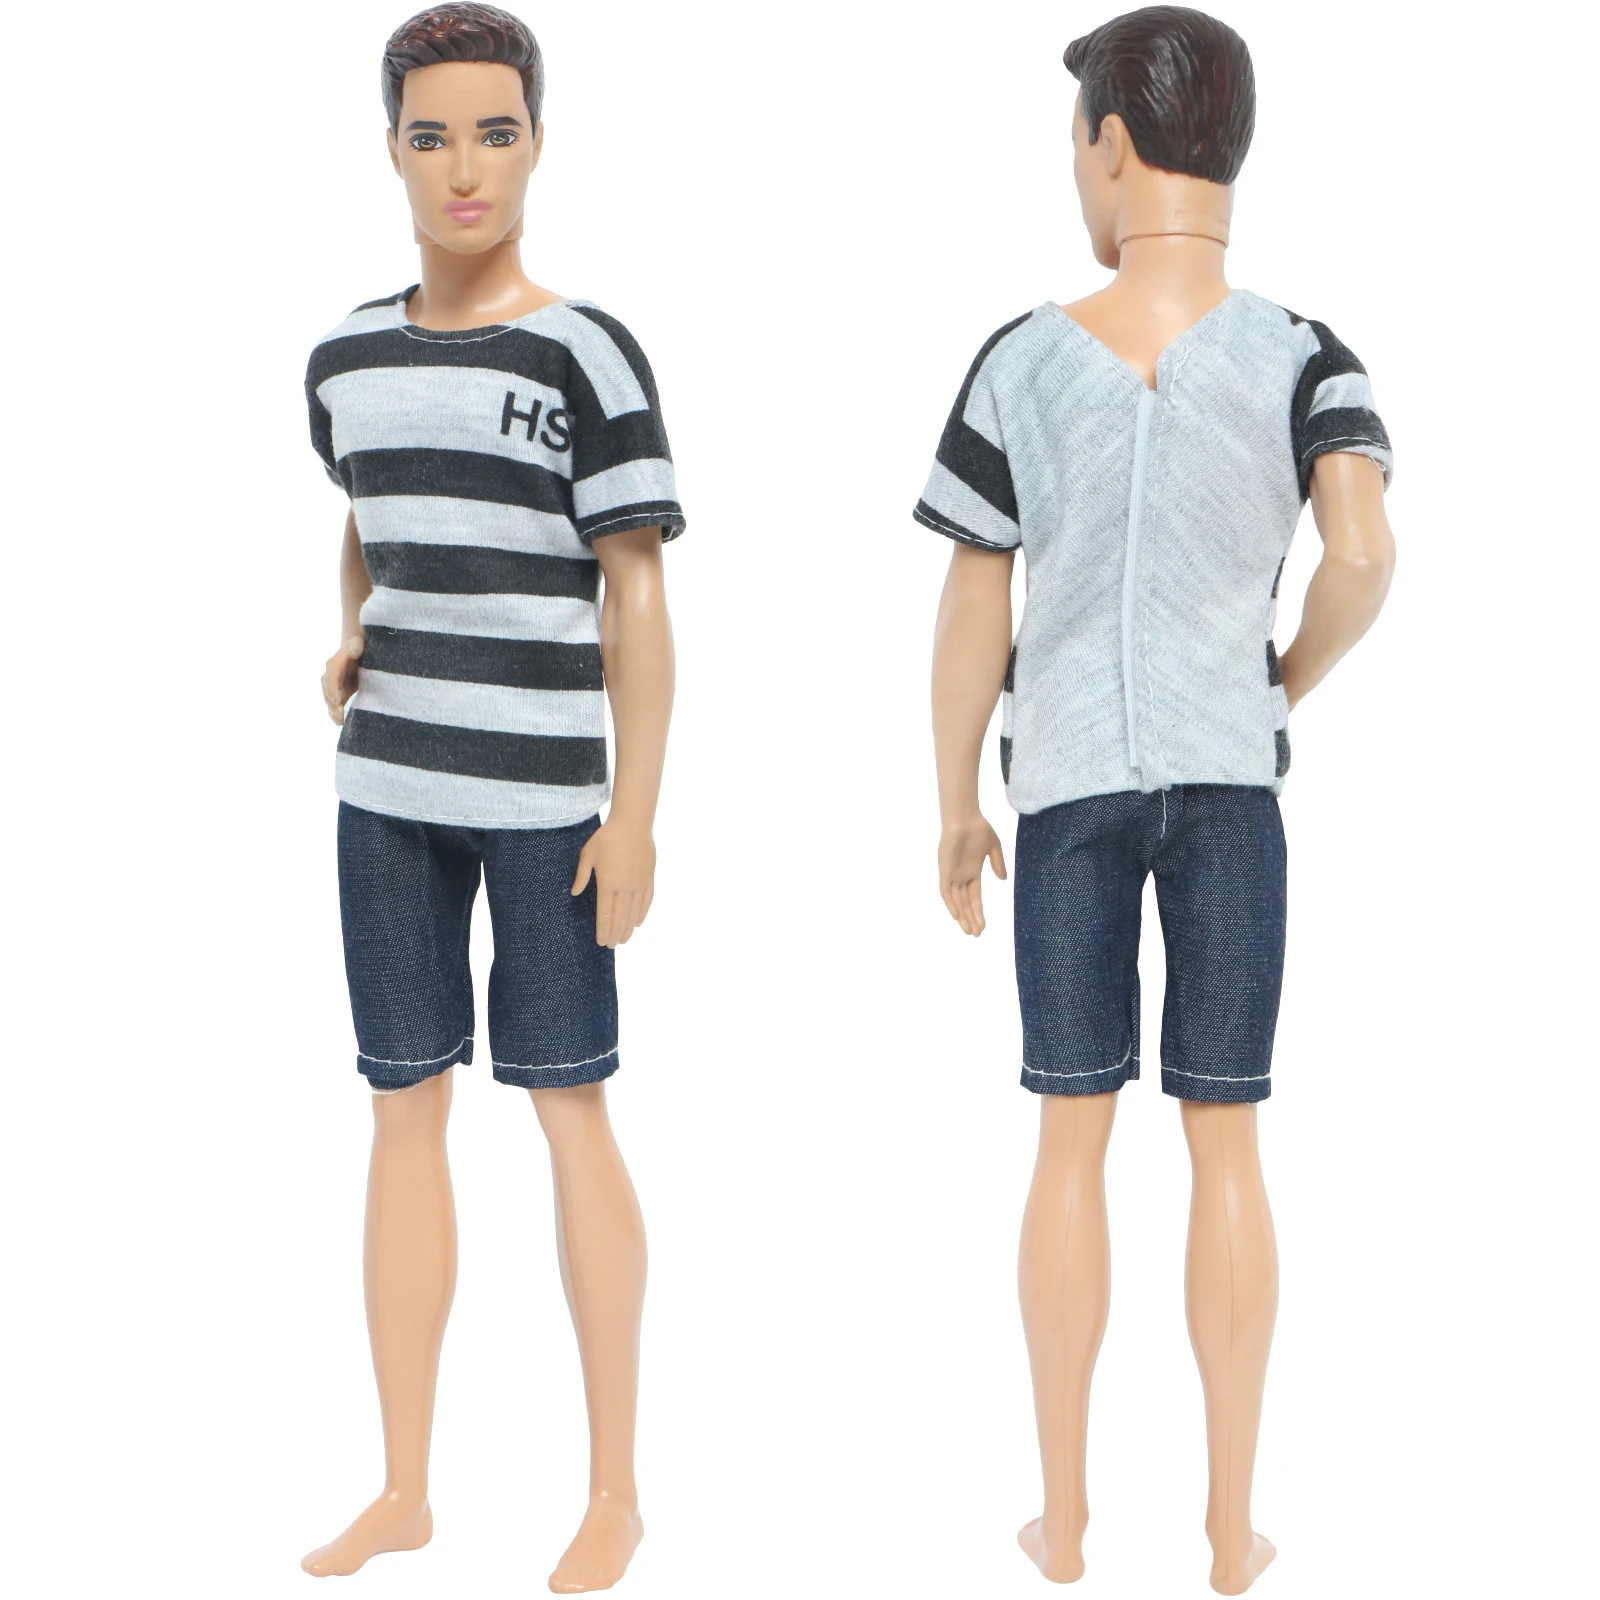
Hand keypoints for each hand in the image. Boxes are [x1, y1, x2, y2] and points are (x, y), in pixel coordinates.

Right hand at [321, 634, 363, 723]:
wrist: (356, 653)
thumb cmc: (358, 647)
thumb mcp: (358, 643)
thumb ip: (355, 646)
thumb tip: (353, 652)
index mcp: (333, 664)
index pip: (330, 677)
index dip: (332, 689)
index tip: (337, 700)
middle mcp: (329, 677)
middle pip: (328, 692)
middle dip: (333, 704)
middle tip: (340, 714)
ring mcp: (332, 688)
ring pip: (329, 702)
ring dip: (334, 712)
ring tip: (341, 721)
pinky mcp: (338, 695)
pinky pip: (334, 707)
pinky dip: (336, 716)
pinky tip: (341, 723)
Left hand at [572, 818, 655, 947]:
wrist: (633, 824)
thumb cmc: (607, 837)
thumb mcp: (588, 854)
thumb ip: (582, 875)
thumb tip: (574, 892)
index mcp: (608, 883)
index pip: (605, 914)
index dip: (603, 930)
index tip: (601, 941)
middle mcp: (625, 887)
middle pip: (620, 917)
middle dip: (615, 934)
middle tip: (611, 946)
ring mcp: (639, 884)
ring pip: (634, 913)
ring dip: (629, 928)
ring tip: (624, 940)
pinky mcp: (649, 878)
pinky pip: (647, 901)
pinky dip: (642, 914)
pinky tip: (638, 923)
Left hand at [939, 814, 1006, 935]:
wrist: (965, 816)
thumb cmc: (979, 828)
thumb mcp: (993, 848)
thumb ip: (997, 864)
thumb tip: (1003, 880)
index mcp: (972, 872)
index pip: (975, 897)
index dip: (979, 912)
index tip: (984, 926)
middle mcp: (961, 876)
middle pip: (965, 903)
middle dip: (971, 919)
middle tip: (976, 935)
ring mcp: (952, 873)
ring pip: (956, 901)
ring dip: (962, 916)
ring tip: (969, 931)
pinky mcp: (945, 870)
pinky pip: (946, 891)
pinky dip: (951, 904)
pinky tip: (957, 916)